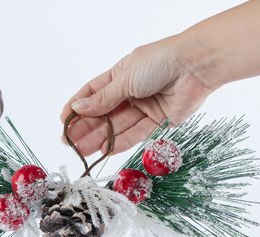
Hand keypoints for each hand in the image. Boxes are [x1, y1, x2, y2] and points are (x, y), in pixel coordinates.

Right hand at [60, 36, 212, 155]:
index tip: (64, 120)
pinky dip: (119, 142)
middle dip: (85, 127)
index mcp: (120, 75)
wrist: (196, 66)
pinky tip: (103, 150)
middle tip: (69, 142)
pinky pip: (135, 134)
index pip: (93, 93)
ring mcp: (144, 107)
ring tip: (81, 150)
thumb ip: (102, 99)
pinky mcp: (159, 121)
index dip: (77, 106)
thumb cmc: (159, 62)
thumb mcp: (124, 79)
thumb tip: (78, 108)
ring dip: (98, 138)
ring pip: (117, 126)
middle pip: (103, 113)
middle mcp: (131, 91)